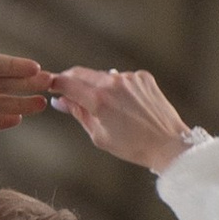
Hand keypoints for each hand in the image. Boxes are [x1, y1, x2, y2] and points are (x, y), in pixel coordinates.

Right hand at [44, 65, 190, 175]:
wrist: (168, 144)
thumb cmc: (133, 146)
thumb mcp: (98, 135)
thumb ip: (78, 114)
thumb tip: (60, 102)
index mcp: (98, 100)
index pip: (66, 82)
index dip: (54, 83)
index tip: (50, 86)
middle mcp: (113, 83)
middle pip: (81, 73)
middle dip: (71, 80)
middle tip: (66, 91)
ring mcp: (130, 78)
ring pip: (103, 76)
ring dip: (96, 85)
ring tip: (104, 106)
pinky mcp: (143, 77)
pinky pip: (122, 78)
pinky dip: (117, 87)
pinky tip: (125, 105)